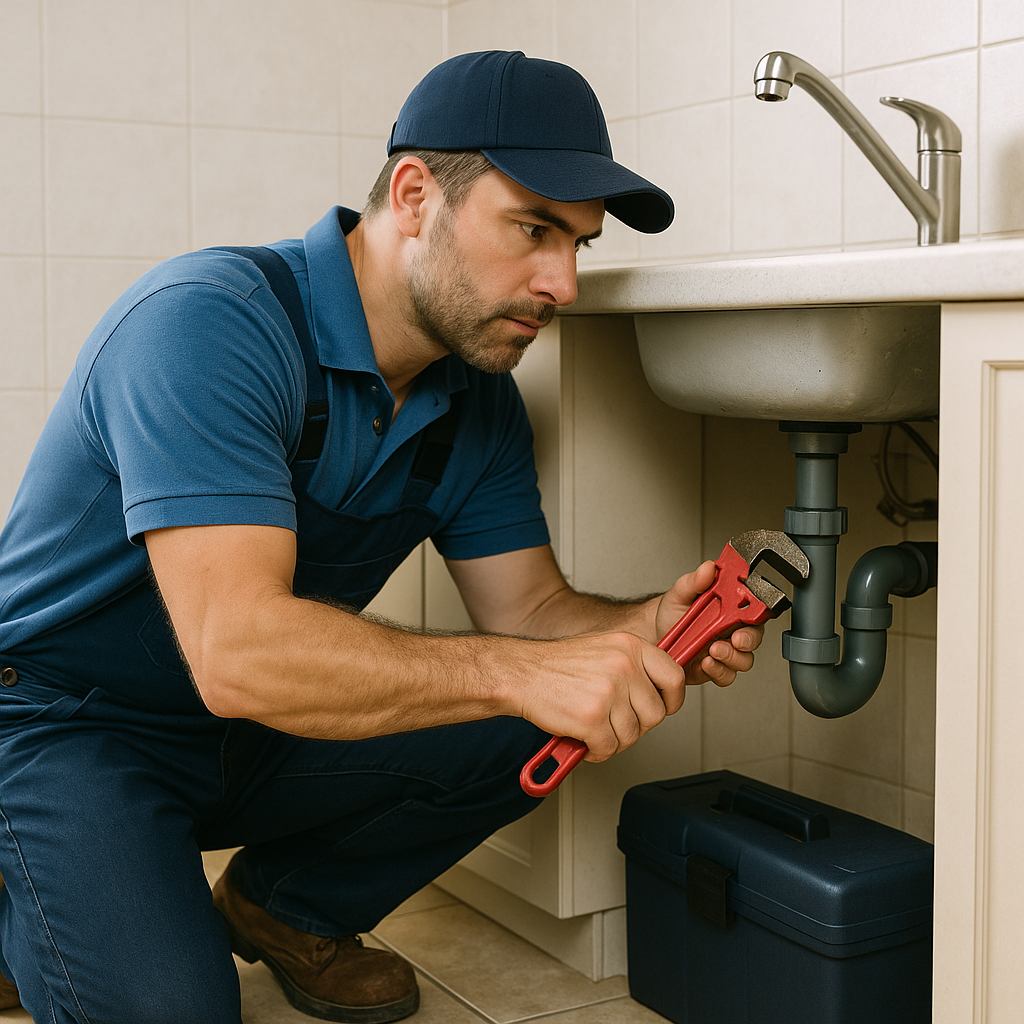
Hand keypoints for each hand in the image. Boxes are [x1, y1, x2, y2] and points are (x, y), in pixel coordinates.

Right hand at [511, 631, 685, 762]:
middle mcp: (624, 666)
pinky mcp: (592, 718)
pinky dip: (597, 752)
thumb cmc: (558, 666)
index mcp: (630, 646)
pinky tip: (584, 739)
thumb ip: (634, 666)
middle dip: (636, 726)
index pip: (674, 677)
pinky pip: (609, 748)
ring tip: (595, 729)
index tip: (663, 707)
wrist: (521, 673)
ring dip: (614, 740)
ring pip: (633, 735)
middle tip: (615, 722)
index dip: (672, 700)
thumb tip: (658, 693)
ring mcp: (609, 692)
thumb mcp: (605, 649)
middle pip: (655, 714)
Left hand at [654, 561, 763, 687]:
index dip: (756, 614)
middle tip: (733, 639)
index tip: (747, 616)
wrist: (655, 635)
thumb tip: (708, 567)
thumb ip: (695, 580)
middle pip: (754, 638)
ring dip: (731, 657)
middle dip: (746, 641)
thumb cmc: (673, 614)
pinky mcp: (715, 669)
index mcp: (730, 609)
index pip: (754, 610)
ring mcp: (725, 652)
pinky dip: (718, 671)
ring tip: (713, 650)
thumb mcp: (681, 592)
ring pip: (743, 660)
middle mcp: (731, 631)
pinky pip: (725, 675)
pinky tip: (706, 663)